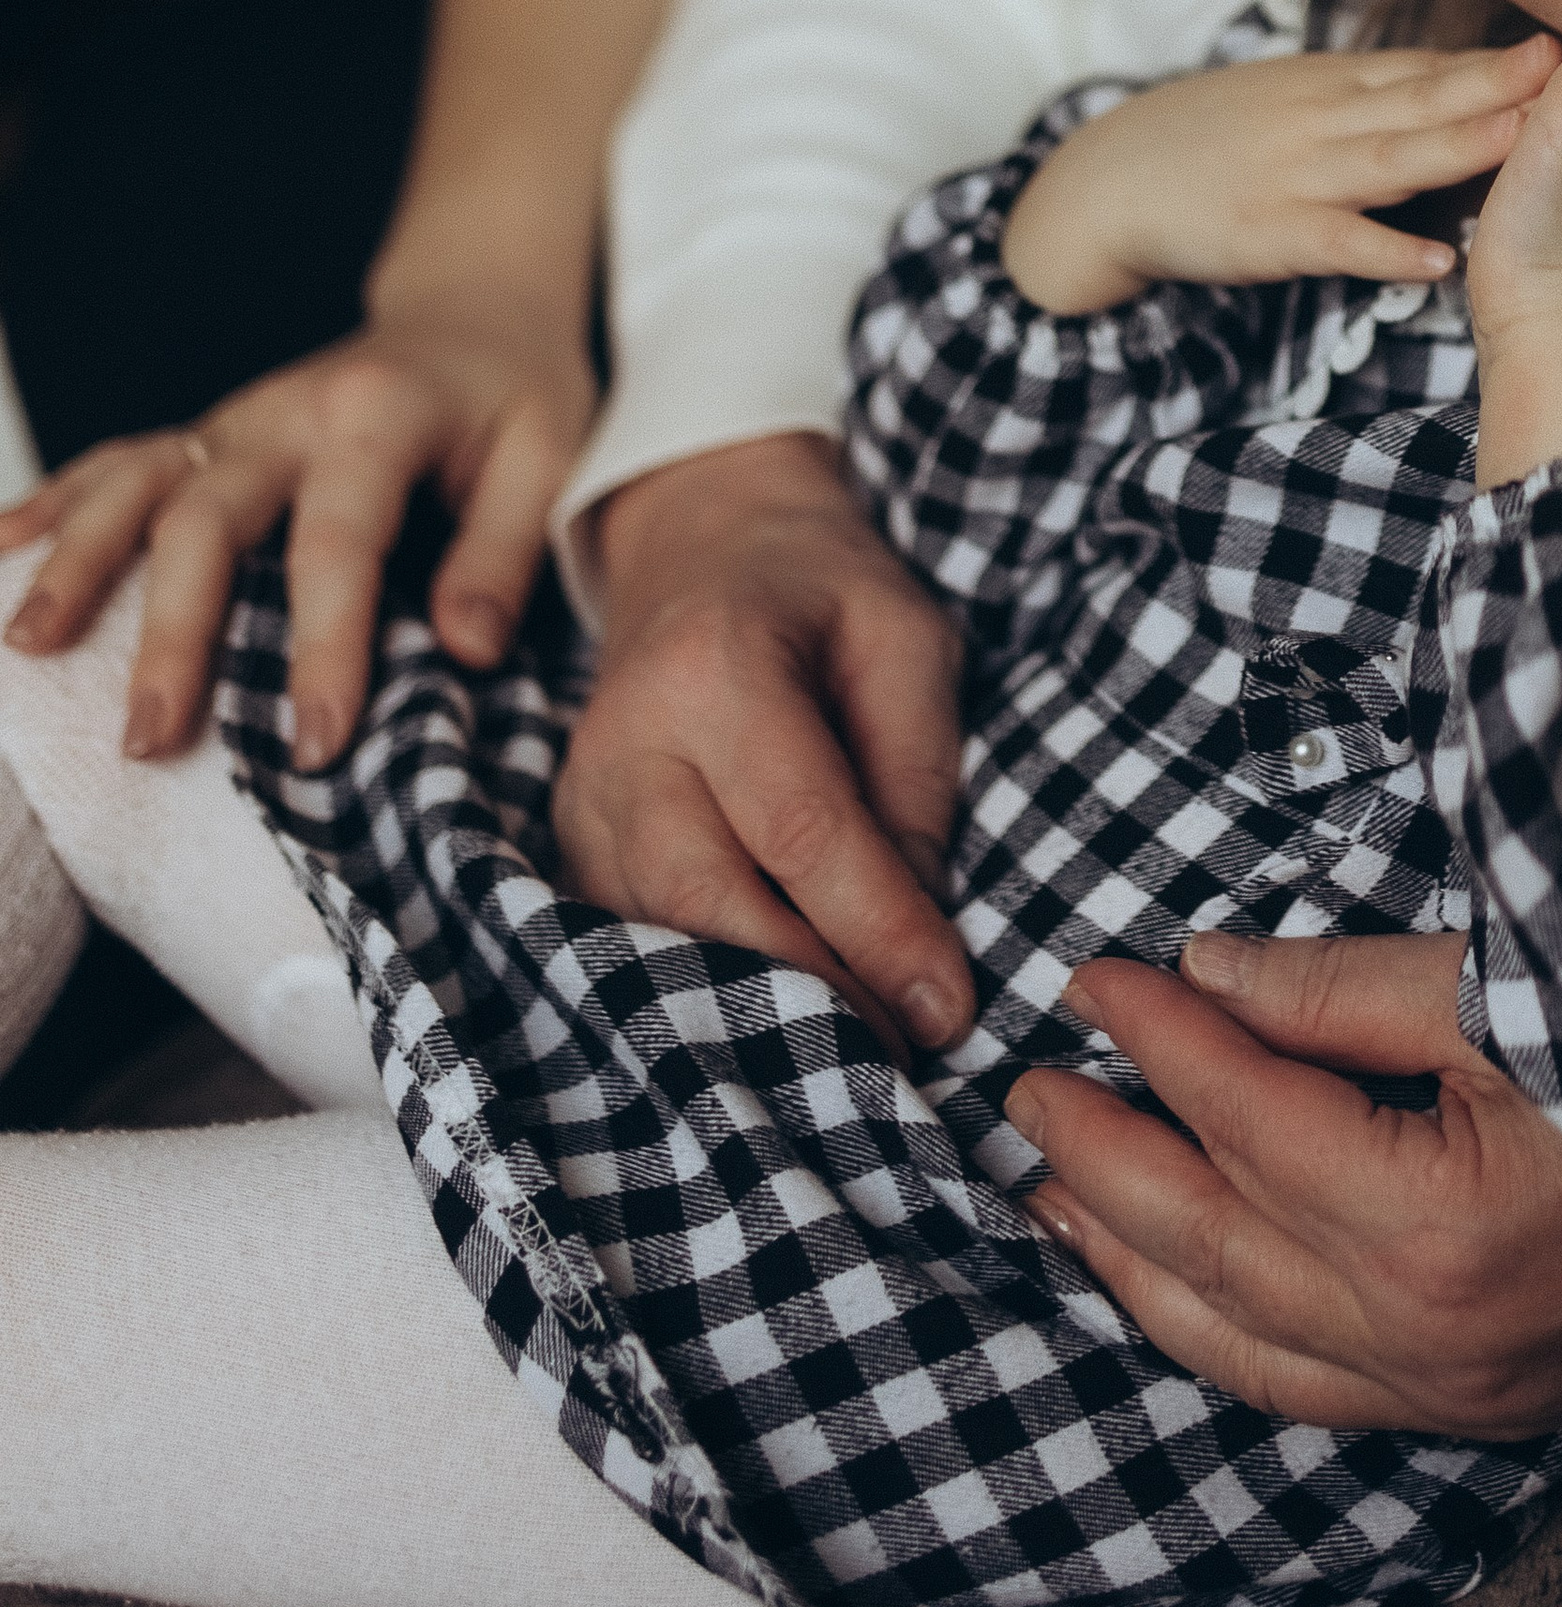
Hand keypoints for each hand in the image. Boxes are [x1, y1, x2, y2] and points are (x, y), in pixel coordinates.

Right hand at [0, 291, 595, 765]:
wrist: (473, 306)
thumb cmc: (515, 392)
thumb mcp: (549, 453)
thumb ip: (505, 550)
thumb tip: (465, 652)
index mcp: (378, 417)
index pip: (337, 541)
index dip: (323, 644)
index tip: (317, 742)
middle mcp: (287, 414)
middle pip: (208, 519)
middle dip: (174, 632)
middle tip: (149, 738)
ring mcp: (234, 421)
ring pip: (139, 485)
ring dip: (81, 565)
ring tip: (29, 650)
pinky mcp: (208, 434)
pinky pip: (119, 460)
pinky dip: (56, 502)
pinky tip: (2, 550)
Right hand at [556, 431, 972, 1065]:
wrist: (703, 545)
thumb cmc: (824, 593)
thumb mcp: (906, 643)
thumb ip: (916, 780)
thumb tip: (921, 939)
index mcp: (718, 664)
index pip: (801, 827)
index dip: (877, 930)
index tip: (947, 1009)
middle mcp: (627, 738)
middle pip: (706, 900)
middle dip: (809, 992)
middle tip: (900, 1059)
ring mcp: (581, 795)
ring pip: (656, 938)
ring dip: (750, 1014)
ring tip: (846, 1060)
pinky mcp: (568, 842)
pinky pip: (626, 943)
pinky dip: (697, 996)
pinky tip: (767, 1035)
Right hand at [1002, 39, 1559, 315]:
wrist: (1110, 179)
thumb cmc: (1209, 139)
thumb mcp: (1286, 95)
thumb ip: (1364, 96)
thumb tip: (1449, 92)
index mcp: (1327, 85)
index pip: (1421, 67)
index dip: (1490, 60)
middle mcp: (1320, 120)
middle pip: (1419, 99)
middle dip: (1494, 84)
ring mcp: (1296, 177)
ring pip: (1391, 161)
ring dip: (1458, 149)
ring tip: (1525, 139)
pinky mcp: (1270, 235)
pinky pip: (1339, 243)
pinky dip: (1388, 252)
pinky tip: (1438, 260)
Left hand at [1004, 932, 1561, 1432]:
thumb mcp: (1512, 990)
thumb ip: (1342, 988)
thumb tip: (1204, 975)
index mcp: (1444, 1229)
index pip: (1251, 1121)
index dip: (1162, 1041)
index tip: (1096, 978)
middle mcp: (1430, 1338)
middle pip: (1216, 1240)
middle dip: (1106, 1155)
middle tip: (1027, 1086)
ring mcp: (1448, 1393)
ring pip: (1237, 1336)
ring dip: (1130, 1257)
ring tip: (1048, 1189)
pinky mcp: (1464, 1410)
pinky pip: (1296, 1383)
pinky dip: (1209, 1326)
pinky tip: (1157, 1276)